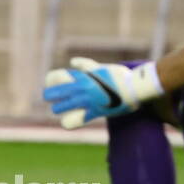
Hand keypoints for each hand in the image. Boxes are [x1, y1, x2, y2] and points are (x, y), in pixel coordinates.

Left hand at [42, 57, 164, 128]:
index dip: (50, 80)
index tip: (49, 83)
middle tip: (50, 98)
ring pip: (61, 107)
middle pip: (55, 93)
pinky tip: (66, 122)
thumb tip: (72, 62)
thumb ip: (85, 65)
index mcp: (82, 76)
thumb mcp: (100, 67)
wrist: (134, 88)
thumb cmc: (119, 76)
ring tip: (58, 109)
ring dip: (59, 108)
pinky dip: (69, 122)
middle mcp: (81, 88)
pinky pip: (76, 120)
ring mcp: (87, 101)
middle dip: (50, 95)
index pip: (56, 77)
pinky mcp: (94, 112)